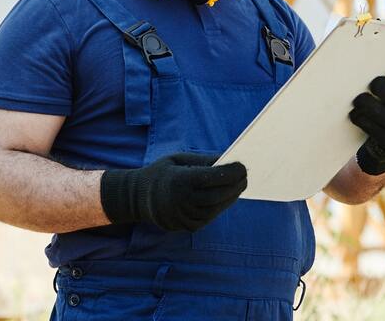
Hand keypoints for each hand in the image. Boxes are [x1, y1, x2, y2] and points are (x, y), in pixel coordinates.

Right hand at [100, 153, 247, 231]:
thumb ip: (203, 161)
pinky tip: (227, 196)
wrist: (138, 198)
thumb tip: (228, 160)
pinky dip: (221, 206)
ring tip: (239, 185)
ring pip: (216, 208)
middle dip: (235, 185)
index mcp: (179, 181)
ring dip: (231, 197)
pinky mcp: (188, 226)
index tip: (243, 166)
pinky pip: (210, 216)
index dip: (230, 173)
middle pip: (218, 195)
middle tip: (246, 176)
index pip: (212, 177)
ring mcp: (185, 217)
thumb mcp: (178, 159)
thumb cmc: (162, 173)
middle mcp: (182, 201)